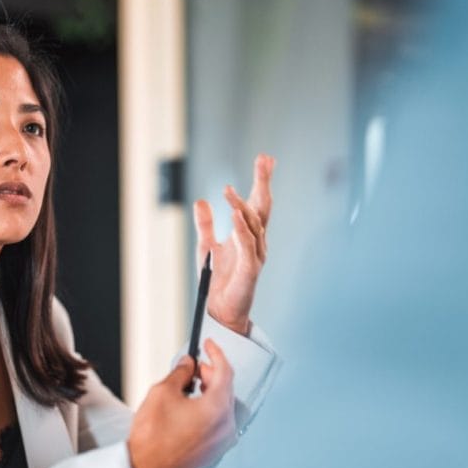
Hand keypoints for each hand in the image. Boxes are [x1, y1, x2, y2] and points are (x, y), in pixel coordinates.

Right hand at [127, 339, 234, 467]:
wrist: (146, 467)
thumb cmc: (152, 433)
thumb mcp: (163, 392)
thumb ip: (180, 372)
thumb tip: (188, 363)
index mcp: (216, 408)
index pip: (225, 371)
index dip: (216, 354)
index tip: (209, 344)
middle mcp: (226, 424)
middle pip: (226, 388)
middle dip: (211, 373)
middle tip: (195, 366)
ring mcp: (223, 439)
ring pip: (223, 405)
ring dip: (210, 390)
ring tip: (191, 384)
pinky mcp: (215, 449)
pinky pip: (219, 421)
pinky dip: (209, 407)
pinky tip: (192, 404)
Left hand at [193, 154, 274, 334]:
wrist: (220, 310)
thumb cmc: (218, 280)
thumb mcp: (206, 246)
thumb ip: (205, 224)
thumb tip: (201, 200)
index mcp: (248, 234)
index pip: (257, 202)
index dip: (261, 180)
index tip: (266, 158)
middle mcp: (256, 242)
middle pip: (263, 207)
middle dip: (263, 182)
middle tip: (264, 159)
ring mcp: (256, 255)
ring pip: (254, 224)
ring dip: (242, 205)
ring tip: (228, 189)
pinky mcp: (250, 269)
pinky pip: (247, 245)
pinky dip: (242, 229)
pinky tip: (235, 215)